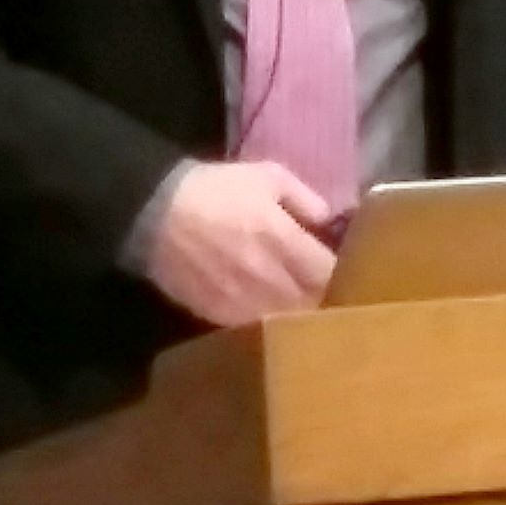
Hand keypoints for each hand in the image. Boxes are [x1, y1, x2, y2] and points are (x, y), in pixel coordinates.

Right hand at [145, 160, 336, 326]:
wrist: (157, 212)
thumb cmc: (216, 189)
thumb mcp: (266, 176)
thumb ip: (305, 198)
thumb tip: (330, 221)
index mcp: (281, 239)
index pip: (328, 272)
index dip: (343, 274)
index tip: (349, 268)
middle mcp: (266, 276)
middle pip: (312, 303)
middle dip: (325, 298)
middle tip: (329, 289)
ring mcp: (242, 301)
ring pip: (286, 322)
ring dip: (299, 314)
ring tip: (303, 303)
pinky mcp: (219, 317)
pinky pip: (257, 328)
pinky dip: (269, 323)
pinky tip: (271, 311)